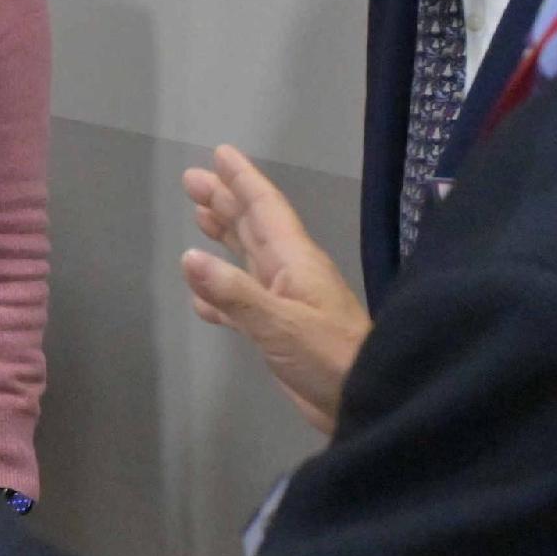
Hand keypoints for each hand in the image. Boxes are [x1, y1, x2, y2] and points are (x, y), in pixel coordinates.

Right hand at [179, 144, 370, 432]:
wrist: (367, 400)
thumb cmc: (329, 356)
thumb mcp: (280, 323)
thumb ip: (234, 293)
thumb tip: (189, 257)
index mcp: (295, 261)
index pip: (265, 209)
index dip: (242, 181)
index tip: (220, 155)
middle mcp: (290, 273)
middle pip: (253, 227)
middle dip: (226, 201)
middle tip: (192, 180)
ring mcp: (286, 302)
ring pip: (248, 258)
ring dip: (224, 237)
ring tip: (198, 217)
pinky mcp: (281, 331)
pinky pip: (243, 302)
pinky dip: (221, 294)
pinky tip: (201, 297)